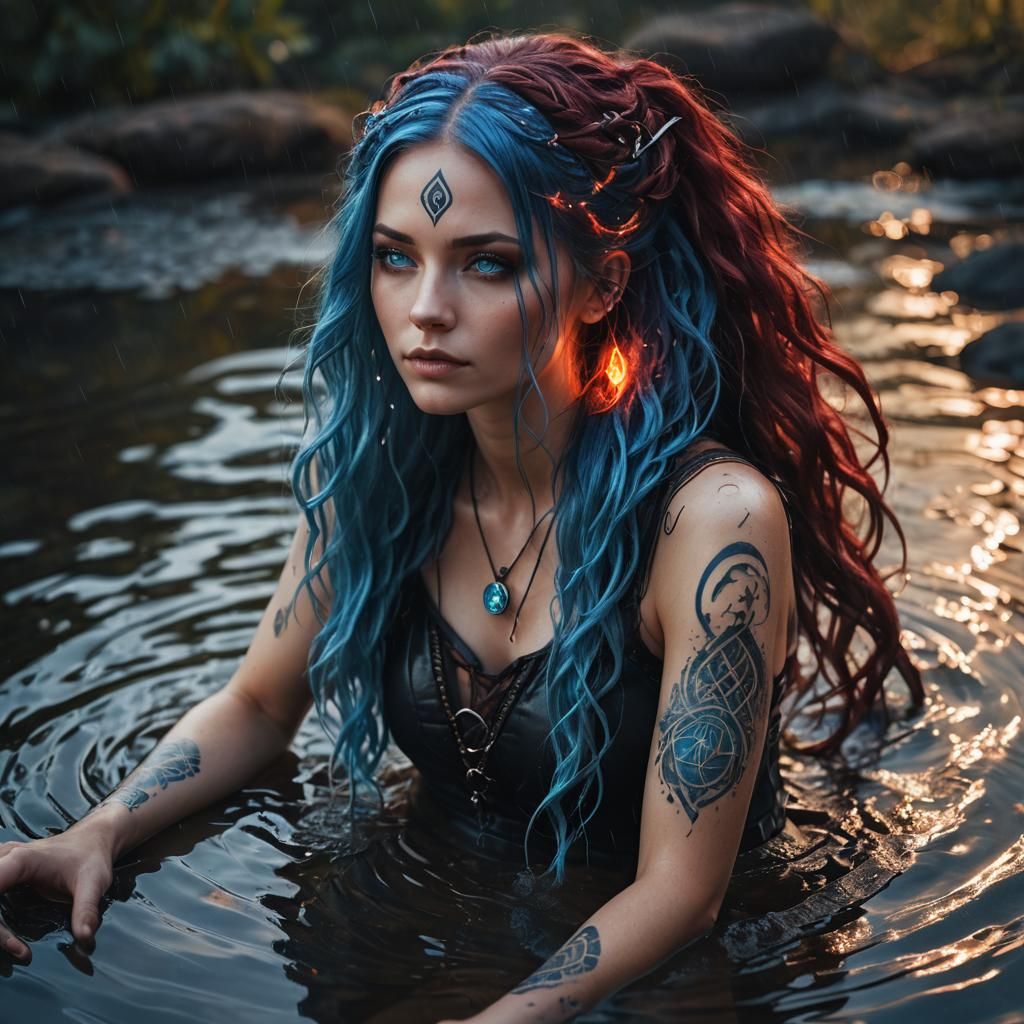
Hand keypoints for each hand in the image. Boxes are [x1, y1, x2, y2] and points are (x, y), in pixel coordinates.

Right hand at [0, 822, 115, 962]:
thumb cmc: (91, 857)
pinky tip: (8, 934)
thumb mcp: (94, 882)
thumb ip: (87, 909)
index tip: (15, 944)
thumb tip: (84, 938)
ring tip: (15, 945)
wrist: (92, 838)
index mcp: (20, 860)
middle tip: (18, 949)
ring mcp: (1, 863)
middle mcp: (4, 858)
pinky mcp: (2, 871)